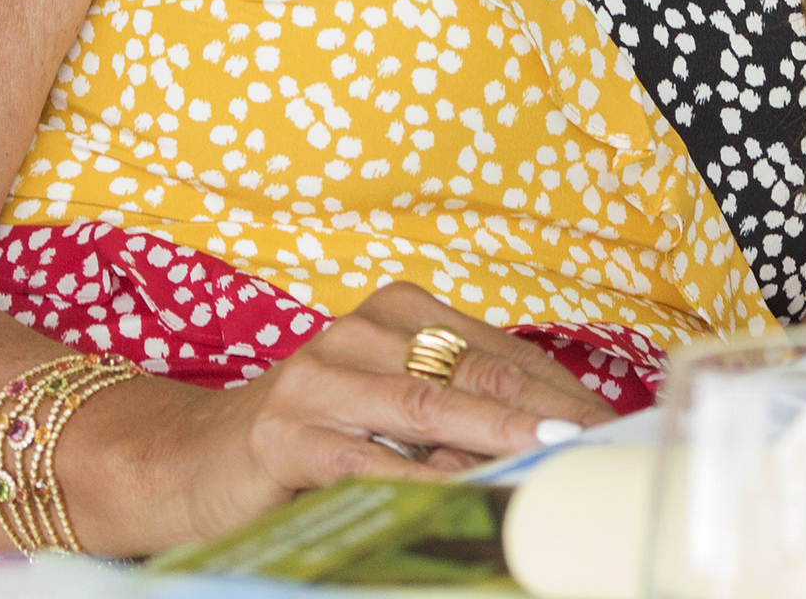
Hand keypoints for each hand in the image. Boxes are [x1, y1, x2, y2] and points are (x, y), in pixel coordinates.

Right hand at [128, 283, 614, 549]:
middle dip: (545, 412)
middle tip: (600, 444)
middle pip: (474, 374)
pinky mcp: (287, 434)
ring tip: (552, 458)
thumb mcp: (389, 405)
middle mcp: (359, 330)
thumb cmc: (311, 434)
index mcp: (396, 312)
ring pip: (429, 409)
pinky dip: (422, 478)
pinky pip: (370, 459)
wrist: (191, 460)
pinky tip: (464, 493)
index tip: (614, 425)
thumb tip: (554, 437)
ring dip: (498, 439)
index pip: (501, 353)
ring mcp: (318, 378)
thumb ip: (457, 408)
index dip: (562, 390)